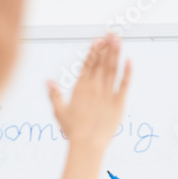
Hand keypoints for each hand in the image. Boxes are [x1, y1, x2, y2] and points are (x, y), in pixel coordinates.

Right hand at [54, 35, 132, 178]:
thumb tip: (48, 81)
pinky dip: (127, 72)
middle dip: (107, 47)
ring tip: (118, 40)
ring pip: (112, 69)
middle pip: (101, 63)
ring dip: (115, 53)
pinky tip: (129, 60)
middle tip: (112, 33)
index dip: (94, 51)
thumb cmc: (73, 131)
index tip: (98, 40)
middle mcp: (94, 88)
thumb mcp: (59, 112)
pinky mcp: (118, 103)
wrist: (87, 145)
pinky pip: (124, 84)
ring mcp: (107, 94)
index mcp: (80, 88)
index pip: (87, 64)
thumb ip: (54, 95)